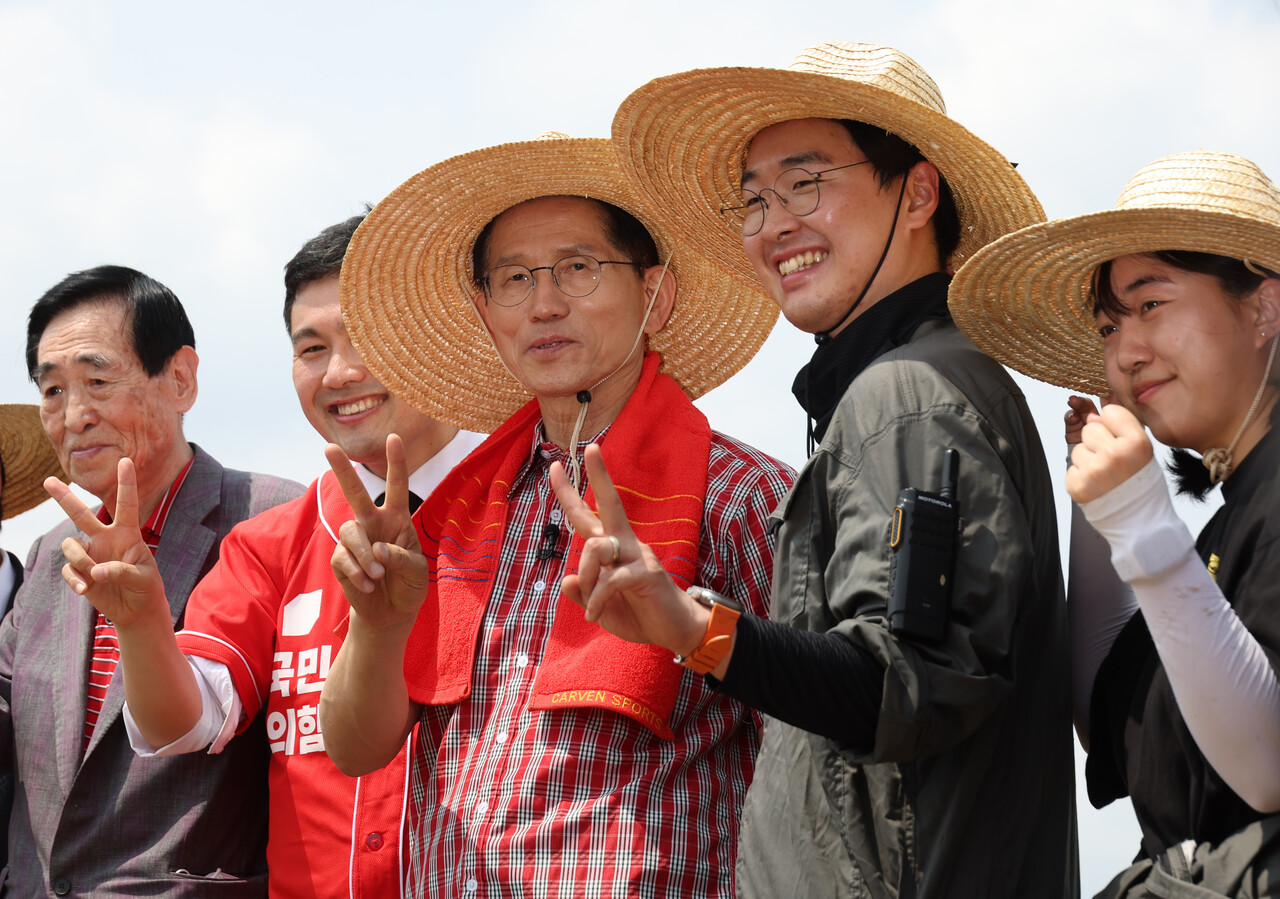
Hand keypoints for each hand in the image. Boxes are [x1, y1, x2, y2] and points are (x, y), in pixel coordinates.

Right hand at [45, 459, 168, 629]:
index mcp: (127, 534)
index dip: (126, 483)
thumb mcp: (144, 578)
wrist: (137, 609)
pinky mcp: (80, 572)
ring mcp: (91, 555)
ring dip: (79, 559)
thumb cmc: (146, 588)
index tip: (126, 460)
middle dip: (65, 498)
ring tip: (93, 576)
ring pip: (71, 545)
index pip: (126, 505)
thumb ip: (123, 571)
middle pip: (82, 514)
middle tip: (48, 481)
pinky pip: (68, 570)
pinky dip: (75, 579)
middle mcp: (106, 539)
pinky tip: (85, 590)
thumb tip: (96, 571)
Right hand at [326, 434, 428, 631]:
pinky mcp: (340, 559)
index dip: (396, 462)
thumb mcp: (417, 570)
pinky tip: (368, 585)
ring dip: (366, 555)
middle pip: (355, 493)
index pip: (397, 486)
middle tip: (329, 447)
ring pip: (351, 532)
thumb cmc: (408, 585)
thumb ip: (402, 557)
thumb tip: (378, 549)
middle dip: (343, 470)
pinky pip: (343, 558)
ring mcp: (355, 541)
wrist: (391, 613)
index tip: (394, 437)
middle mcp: (373, 523)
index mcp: (396, 519)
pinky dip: (358, 572)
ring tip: (379, 576)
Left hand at [549, 444, 708, 656]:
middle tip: (589, 447)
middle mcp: (625, 544)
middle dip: (598, 475)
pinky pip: (610, 580)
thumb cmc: (639, 614)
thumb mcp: (601, 606)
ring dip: (585, 576)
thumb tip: (566, 579)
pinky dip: (596, 600)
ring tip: (589, 603)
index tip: (555, 467)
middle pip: (610, 503)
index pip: (589, 514)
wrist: (674, 631)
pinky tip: (593, 616)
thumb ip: (584, 593)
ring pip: (596, 547)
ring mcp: (638, 556)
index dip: (570, 493)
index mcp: (613, 547)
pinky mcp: (646, 573)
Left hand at [1065, 404, 1154, 503]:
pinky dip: (1081, 474)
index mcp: (1137, 444)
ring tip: (1105, 473)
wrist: (1137, 516)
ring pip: (1078, 448)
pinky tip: (1096, 484)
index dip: (1113, 424)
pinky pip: (1072, 467)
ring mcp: (1094, 472)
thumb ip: (1119, 425)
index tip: (1120, 436)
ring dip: (1088, 458)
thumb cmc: (1138, 478)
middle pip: (1090, 428)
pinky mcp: (1077, 486)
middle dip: (1097, 440)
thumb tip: (1091, 413)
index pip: (1110, 412)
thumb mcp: (1140, 448)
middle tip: (1112, 459)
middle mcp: (1115, 456)